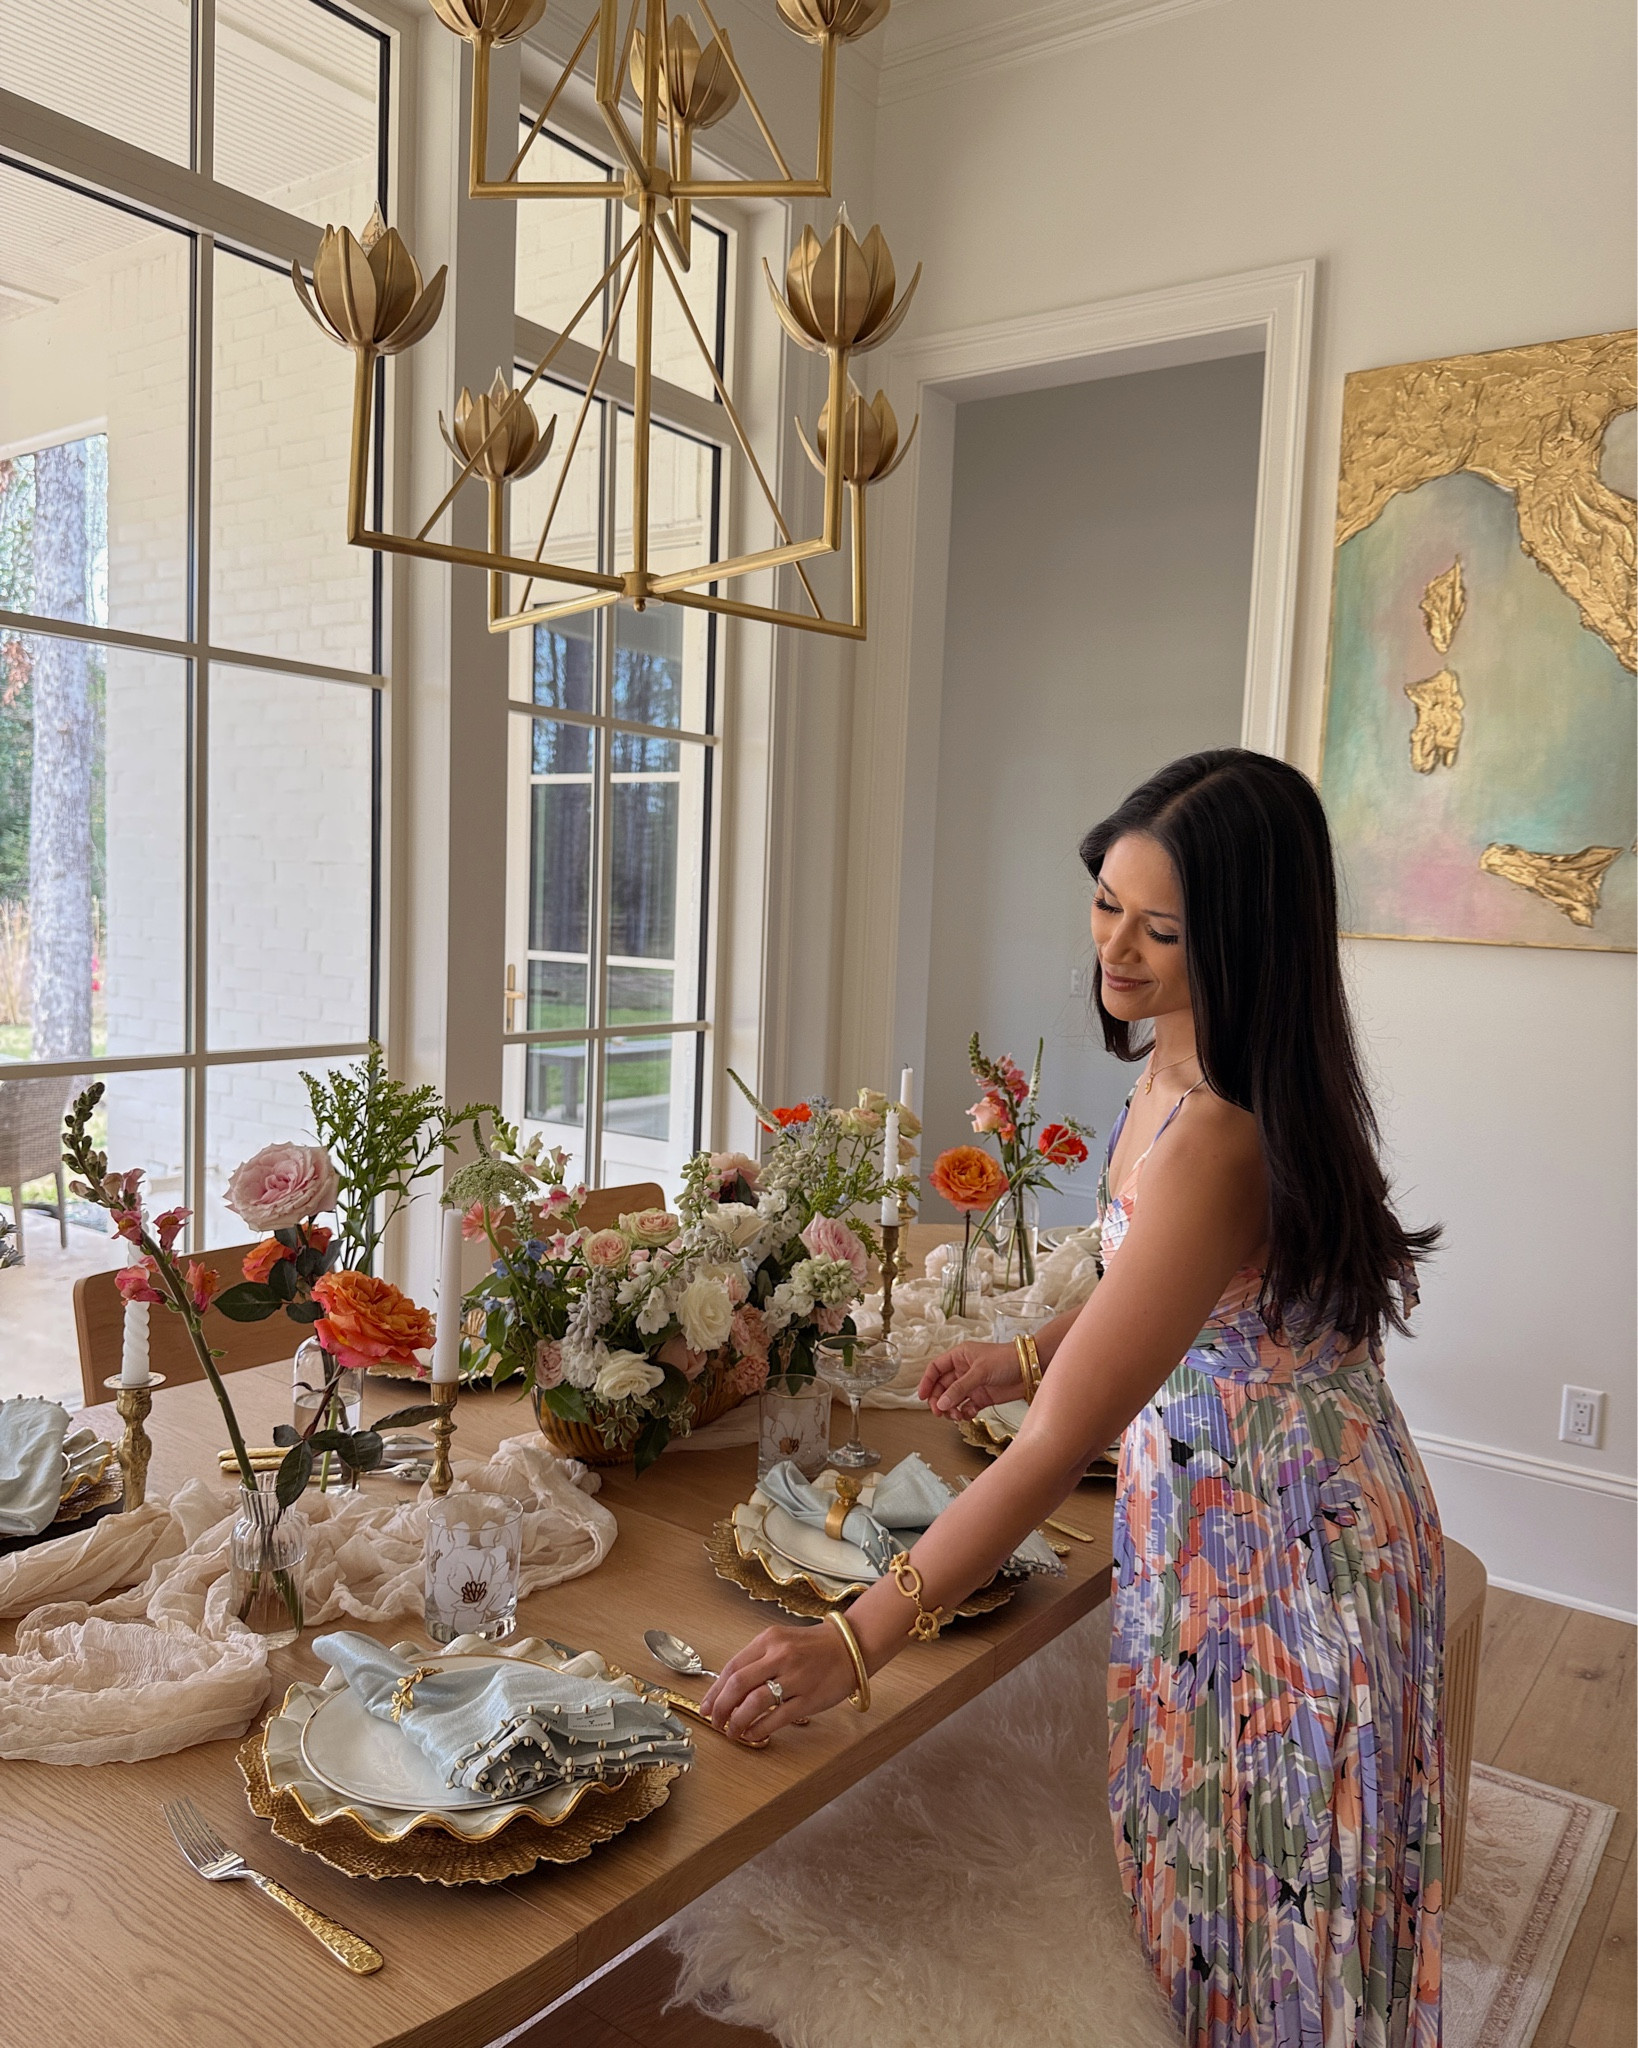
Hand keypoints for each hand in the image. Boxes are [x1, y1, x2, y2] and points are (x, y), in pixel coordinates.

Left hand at [700, 1621, 857, 1740]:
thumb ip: (757, 1660)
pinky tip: (753, 1734)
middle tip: (715, 1723)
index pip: (732, 1667)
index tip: (706, 1707)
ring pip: (755, 1702)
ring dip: (737, 1721)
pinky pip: (777, 1717)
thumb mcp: (781, 1642)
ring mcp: (795, 1677)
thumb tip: (729, 1689)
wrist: (851, 1646)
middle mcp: (780, 1656)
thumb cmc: (814, 1647)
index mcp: (769, 1640)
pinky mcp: (809, 1698)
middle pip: (738, 1684)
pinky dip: (759, 1729)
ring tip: (732, 1732)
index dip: (714, 1691)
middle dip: (721, 1708)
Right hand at [917, 1339, 1023, 1418]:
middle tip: (939, 1412)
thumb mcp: (980, 1371)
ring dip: (951, 1408)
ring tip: (955, 1416)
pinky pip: (967, 1407)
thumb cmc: (1007, 1359)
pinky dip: (964, 1413)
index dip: (927, 1382)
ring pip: (953, 1399)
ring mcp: (973, 1385)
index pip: (936, 1368)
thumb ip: (959, 1388)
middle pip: (942, 1387)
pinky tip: (967, 1415)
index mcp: (960, 1356)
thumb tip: (941, 1403)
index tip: (922, 1396)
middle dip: (938, 1400)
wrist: (1030, 1369)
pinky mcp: (982, 1397)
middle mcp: (964, 1370)